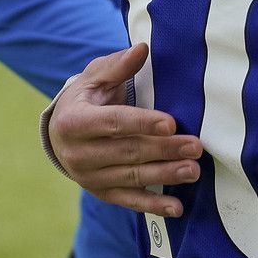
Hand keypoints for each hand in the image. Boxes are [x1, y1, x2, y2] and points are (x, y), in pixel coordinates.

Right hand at [45, 44, 202, 215]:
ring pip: (131, 177)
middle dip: (163, 150)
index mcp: (74, 121)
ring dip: (164, 176)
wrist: (63, 132)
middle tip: (195, 147)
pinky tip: (177, 208)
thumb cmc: (88, 98)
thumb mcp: (96, 77)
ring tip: (193, 171)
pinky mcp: (101, 192)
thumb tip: (142, 48)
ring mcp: (89, 176)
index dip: (142, 123)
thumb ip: (118, 65)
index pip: (113, 122)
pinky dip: (153, 205)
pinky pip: (128, 200)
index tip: (171, 123)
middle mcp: (77, 153)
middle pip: (126, 152)